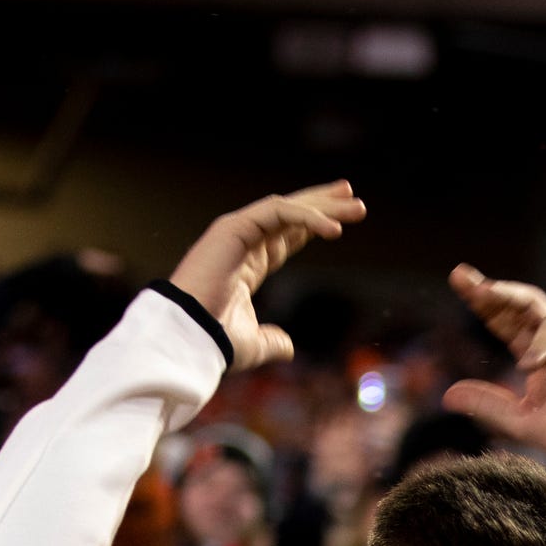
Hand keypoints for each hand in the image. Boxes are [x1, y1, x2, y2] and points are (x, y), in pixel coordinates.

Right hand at [168, 182, 363, 368]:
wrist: (189, 339)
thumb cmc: (214, 343)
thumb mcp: (253, 344)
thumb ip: (272, 341)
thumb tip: (288, 347)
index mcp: (246, 264)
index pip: (285, 235)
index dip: (312, 225)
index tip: (341, 221)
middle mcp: (242, 243)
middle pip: (290, 216)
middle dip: (323, 205)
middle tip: (353, 198)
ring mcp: (236, 232)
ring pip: (287, 208)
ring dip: (323, 206)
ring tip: (355, 207)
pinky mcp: (233, 228)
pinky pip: (277, 212)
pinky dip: (306, 217)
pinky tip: (333, 230)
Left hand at [441, 267, 545, 464]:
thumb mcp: (526, 424)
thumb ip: (491, 408)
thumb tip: (446, 395)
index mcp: (536, 352)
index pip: (505, 319)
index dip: (483, 299)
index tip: (459, 278)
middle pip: (528, 302)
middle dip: (503, 292)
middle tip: (479, 287)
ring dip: (540, 344)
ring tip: (526, 367)